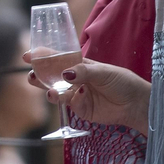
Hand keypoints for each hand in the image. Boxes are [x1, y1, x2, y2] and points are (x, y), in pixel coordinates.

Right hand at [29, 56, 150, 133]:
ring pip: (57, 91)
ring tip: (45, 89)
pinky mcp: (80, 109)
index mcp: (81, 65)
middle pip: (53, 76)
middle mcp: (76, 79)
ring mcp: (77, 94)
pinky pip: (68, 104)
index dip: (44, 56)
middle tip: (30, 74)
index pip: (59, 59)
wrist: (135, 104)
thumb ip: (84, 72)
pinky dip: (67, 100)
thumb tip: (65, 74)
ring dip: (48, 89)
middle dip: (40, 74)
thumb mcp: (104, 72)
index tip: (29, 55)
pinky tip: (70, 96)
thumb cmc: (123, 82)